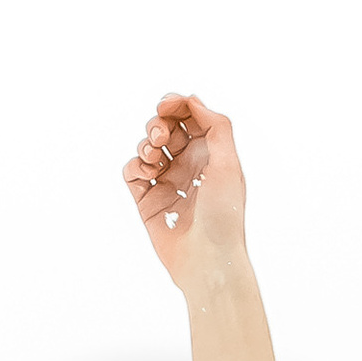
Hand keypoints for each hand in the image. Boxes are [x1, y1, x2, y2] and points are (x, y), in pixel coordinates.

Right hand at [124, 93, 248, 291]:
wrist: (208, 260)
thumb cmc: (224, 216)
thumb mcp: (228, 164)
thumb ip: (216, 126)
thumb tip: (192, 100)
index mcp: (211, 156)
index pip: (190, 118)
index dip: (177, 105)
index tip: (166, 106)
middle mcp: (189, 167)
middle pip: (166, 128)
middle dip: (159, 123)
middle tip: (160, 137)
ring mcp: (167, 183)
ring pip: (147, 147)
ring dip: (146, 143)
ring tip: (153, 157)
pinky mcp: (148, 201)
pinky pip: (133, 172)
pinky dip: (134, 165)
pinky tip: (145, 173)